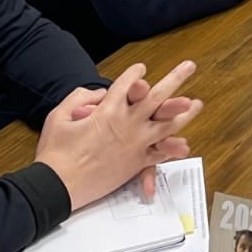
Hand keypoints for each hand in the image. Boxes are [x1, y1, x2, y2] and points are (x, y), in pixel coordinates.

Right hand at [35, 61, 201, 210]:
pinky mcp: (135, 164)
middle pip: (157, 96)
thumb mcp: (59, 115)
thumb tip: (97, 95)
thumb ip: (79, 98)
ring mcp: (135, 144)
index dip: (135, 74)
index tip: (141, 69)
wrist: (57, 185)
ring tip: (196, 103)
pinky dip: (171, 150)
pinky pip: (159, 155)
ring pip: (166, 124)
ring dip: (183, 112)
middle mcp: (127, 123)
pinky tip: (183, 145)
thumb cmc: (55, 152)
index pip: (127, 84)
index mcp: (108, 109)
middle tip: (189, 66)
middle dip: (175, 79)